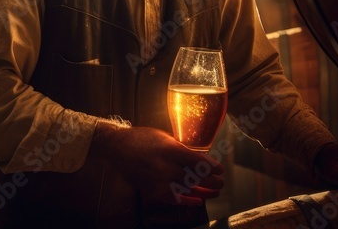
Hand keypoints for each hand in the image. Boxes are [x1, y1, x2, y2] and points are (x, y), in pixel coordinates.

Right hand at [90, 123, 223, 207]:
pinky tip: (197, 201)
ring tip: (214, 191)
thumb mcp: (164, 137)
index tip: (220, 169)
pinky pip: (172, 199)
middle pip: (196, 177)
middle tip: (220, 182)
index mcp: (170, 149)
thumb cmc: (142, 138)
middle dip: (212, 181)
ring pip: (187, 189)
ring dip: (204, 191)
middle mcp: (165, 165)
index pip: (199, 162)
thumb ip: (181, 148)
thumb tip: (199, 158)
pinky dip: (186, 201)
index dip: (213, 167)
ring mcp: (157, 179)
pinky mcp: (150, 189)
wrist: (117, 146)